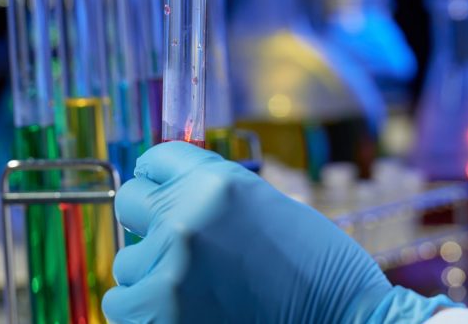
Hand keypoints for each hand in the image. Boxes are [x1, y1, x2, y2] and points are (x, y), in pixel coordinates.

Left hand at [103, 142, 455, 322]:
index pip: (155, 161)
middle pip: (131, 202)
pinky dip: (145, 311)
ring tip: (199, 288)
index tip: (164, 190)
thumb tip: (164, 192)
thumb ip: (210, 196)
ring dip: (152, 274)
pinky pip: (123, 303)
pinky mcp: (159, 314)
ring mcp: (169, 269)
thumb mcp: (264, 206)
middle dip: (150, 221)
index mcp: (214, 182)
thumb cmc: (316, 270)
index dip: (161, 178)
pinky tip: (183, 311)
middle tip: (180, 244)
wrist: (344, 322)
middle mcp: (185, 218)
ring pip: (127, 262)